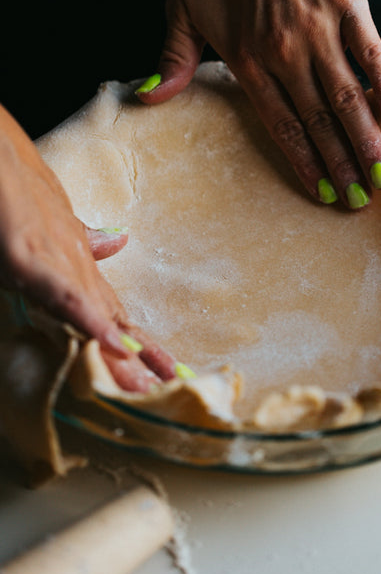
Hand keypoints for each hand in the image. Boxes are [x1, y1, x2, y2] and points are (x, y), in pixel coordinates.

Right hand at [0, 107, 176, 390]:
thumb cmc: (19, 186)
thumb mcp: (54, 220)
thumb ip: (81, 238)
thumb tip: (114, 242)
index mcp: (77, 261)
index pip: (112, 308)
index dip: (137, 341)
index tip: (164, 369)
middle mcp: (75, 263)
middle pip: (112, 318)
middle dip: (138, 356)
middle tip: (168, 387)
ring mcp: (58, 259)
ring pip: (97, 313)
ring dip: (122, 349)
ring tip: (149, 382)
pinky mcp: (31, 255)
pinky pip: (65, 294)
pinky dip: (89, 320)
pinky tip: (114, 343)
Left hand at [138, 0, 380, 208]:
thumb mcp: (181, 7)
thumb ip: (172, 57)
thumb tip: (148, 97)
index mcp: (247, 60)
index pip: (281, 125)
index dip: (304, 163)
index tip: (323, 193)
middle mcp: (285, 51)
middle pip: (319, 121)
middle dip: (343, 165)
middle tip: (362, 200)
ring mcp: (319, 27)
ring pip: (346, 95)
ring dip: (366, 138)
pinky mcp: (347, 2)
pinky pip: (369, 50)